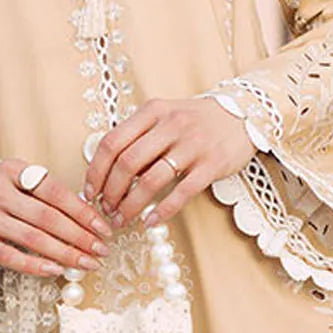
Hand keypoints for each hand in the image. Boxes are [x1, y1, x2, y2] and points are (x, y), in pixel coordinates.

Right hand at [0, 159, 113, 277]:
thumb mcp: (14, 179)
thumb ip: (43, 192)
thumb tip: (85, 216)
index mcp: (11, 171)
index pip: (54, 191)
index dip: (82, 211)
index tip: (102, 227)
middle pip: (47, 217)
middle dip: (79, 236)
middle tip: (100, 250)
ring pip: (33, 239)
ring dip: (65, 253)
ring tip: (86, 263)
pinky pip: (11, 257)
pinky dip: (36, 265)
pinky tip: (56, 270)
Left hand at [83, 97, 254, 228]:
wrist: (243, 114)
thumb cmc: (196, 120)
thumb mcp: (164, 116)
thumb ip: (138, 136)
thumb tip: (106, 171)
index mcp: (152, 111)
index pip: (112, 142)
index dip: (96, 171)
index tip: (89, 192)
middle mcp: (171, 125)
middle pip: (127, 163)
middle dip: (110, 192)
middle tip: (106, 209)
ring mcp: (193, 144)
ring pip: (151, 180)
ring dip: (131, 205)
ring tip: (122, 219)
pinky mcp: (212, 164)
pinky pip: (181, 192)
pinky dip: (162, 211)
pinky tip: (150, 221)